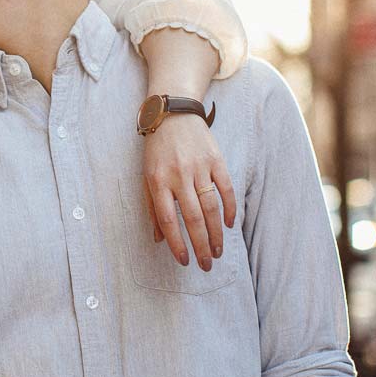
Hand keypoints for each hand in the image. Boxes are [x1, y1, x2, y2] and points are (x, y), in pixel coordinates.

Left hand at [143, 115, 235, 270]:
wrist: (173, 111)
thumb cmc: (156, 148)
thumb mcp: (146, 176)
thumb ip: (152, 207)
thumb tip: (158, 239)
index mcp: (158, 182)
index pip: (169, 220)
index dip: (177, 244)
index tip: (184, 261)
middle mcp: (179, 176)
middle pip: (193, 219)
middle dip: (201, 245)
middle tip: (207, 265)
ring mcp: (199, 167)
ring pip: (211, 208)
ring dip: (216, 233)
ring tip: (218, 252)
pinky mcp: (216, 159)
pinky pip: (226, 188)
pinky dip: (229, 208)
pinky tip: (229, 225)